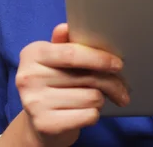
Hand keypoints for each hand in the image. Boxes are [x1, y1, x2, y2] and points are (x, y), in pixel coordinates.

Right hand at [16, 23, 128, 146]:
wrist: (38, 123)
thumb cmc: (53, 85)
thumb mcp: (56, 60)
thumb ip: (64, 44)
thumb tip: (65, 28)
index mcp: (32, 53)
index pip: (72, 53)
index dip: (99, 58)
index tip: (118, 64)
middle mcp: (29, 77)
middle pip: (87, 76)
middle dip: (111, 82)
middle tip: (123, 88)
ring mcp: (35, 102)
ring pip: (91, 97)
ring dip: (100, 99)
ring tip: (96, 99)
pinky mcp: (44, 124)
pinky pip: (88, 115)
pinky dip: (94, 114)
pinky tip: (87, 111)